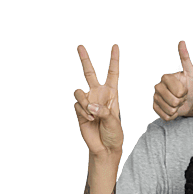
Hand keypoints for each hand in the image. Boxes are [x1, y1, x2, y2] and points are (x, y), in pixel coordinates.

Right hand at [74, 45, 122, 163]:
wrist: (104, 147)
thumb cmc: (114, 134)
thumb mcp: (114, 122)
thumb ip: (103, 111)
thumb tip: (90, 105)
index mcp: (112, 94)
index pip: (113, 74)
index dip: (113, 60)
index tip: (115, 46)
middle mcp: (99, 95)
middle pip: (90, 73)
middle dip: (85, 59)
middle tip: (80, 46)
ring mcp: (88, 101)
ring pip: (79, 92)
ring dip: (84, 104)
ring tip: (93, 116)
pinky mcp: (80, 110)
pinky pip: (77, 105)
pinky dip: (83, 113)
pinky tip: (89, 120)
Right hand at [153, 41, 192, 120]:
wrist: (191, 102)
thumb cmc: (192, 87)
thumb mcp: (191, 73)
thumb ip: (186, 59)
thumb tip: (182, 42)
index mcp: (166, 77)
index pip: (177, 91)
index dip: (184, 93)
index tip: (185, 90)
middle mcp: (158, 86)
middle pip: (173, 101)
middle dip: (181, 101)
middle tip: (182, 97)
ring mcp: (156, 98)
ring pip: (170, 109)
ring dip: (178, 109)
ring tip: (178, 103)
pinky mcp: (156, 108)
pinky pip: (166, 116)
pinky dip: (173, 115)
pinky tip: (174, 109)